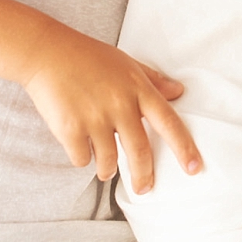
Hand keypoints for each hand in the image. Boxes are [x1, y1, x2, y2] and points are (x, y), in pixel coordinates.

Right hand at [17, 28, 198, 193]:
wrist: (46, 52)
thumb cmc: (88, 56)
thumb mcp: (126, 62)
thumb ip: (153, 79)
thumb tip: (179, 91)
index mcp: (137, 88)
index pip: (169, 123)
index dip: (184, 148)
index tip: (195, 168)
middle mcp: (120, 105)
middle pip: (140, 152)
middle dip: (144, 177)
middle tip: (144, 189)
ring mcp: (95, 118)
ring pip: (108, 162)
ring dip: (107, 169)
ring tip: (104, 167)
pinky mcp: (71, 129)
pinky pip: (81, 159)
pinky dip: (81, 158)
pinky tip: (78, 146)